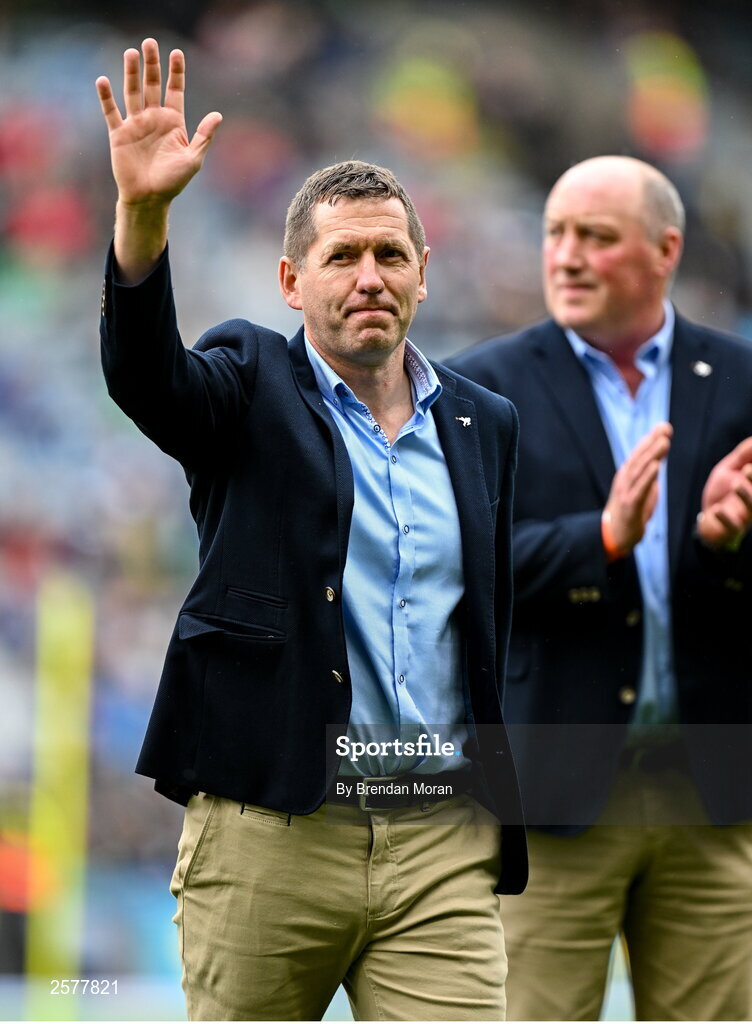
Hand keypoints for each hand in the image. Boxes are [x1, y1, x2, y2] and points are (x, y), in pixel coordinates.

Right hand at [96, 38, 221, 208]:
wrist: (149, 199)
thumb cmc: (173, 182)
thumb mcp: (193, 159)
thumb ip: (204, 136)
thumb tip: (218, 115)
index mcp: (173, 122)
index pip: (175, 90)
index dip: (176, 72)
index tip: (177, 52)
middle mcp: (154, 118)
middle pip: (152, 85)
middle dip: (152, 64)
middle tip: (150, 42)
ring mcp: (136, 124)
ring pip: (132, 92)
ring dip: (131, 73)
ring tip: (130, 53)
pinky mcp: (119, 134)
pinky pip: (111, 112)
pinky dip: (106, 97)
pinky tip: (103, 81)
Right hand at [602, 422, 671, 555]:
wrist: (615, 535)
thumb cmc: (630, 512)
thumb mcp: (642, 490)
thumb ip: (649, 475)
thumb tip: (658, 459)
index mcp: (627, 475)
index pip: (639, 454)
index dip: (651, 439)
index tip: (664, 426)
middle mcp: (624, 480)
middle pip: (639, 458)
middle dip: (653, 441)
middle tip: (666, 428)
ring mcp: (626, 492)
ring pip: (639, 470)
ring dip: (652, 454)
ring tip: (664, 441)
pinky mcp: (630, 505)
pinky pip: (640, 488)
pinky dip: (648, 476)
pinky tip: (656, 466)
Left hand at [697, 436, 751, 548]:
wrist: (708, 521)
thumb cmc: (722, 492)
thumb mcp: (729, 470)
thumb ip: (743, 454)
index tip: (746, 465)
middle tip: (748, 469)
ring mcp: (744, 515)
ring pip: (750, 507)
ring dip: (745, 496)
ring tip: (736, 485)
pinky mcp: (731, 528)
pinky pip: (731, 525)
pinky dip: (724, 518)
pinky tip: (717, 510)